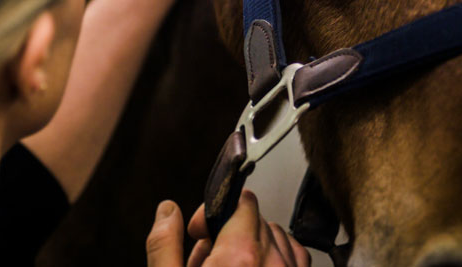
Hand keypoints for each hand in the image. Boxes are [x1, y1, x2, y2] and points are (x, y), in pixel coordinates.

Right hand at [145, 192, 309, 266]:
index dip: (215, 212)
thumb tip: (166, 211)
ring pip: (276, 239)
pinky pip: (296, 258)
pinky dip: (276, 262)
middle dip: (229, 235)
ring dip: (252, 250)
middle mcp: (273, 263)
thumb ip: (165, 246)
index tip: (200, 231)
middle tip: (204, 261)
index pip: (242, 201)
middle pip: (256, 220)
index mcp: (240, 257)